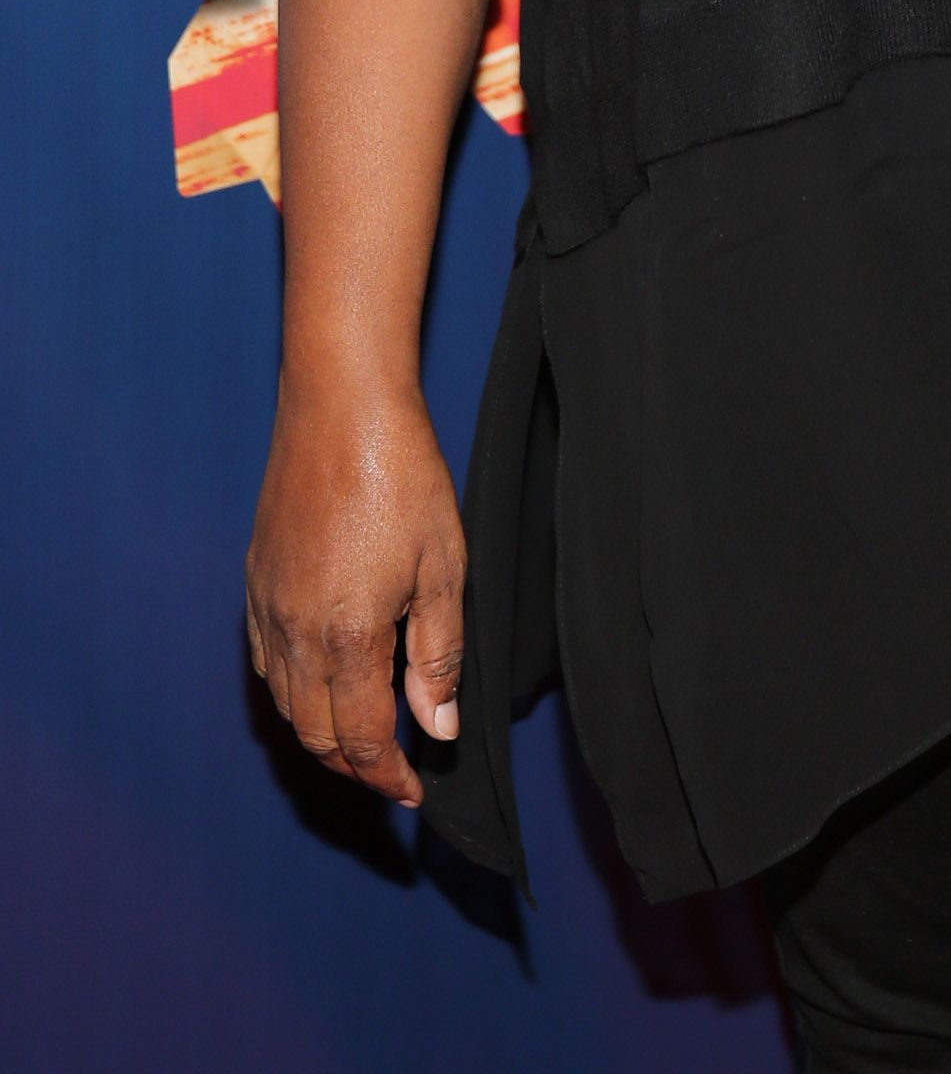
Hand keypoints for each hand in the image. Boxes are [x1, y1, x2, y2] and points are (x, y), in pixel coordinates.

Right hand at [244, 382, 465, 808]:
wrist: (340, 409)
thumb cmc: (403, 478)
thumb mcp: (444, 569)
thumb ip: (438, 655)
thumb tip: (438, 728)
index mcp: (348, 639)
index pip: (363, 740)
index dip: (388, 776)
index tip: (413, 791)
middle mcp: (296, 635)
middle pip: (316, 736)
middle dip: (355, 768)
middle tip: (391, 775)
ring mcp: (268, 610)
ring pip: (286, 707)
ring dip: (322, 737)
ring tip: (362, 741)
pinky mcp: (256, 584)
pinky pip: (268, 665)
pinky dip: (293, 695)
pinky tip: (322, 686)